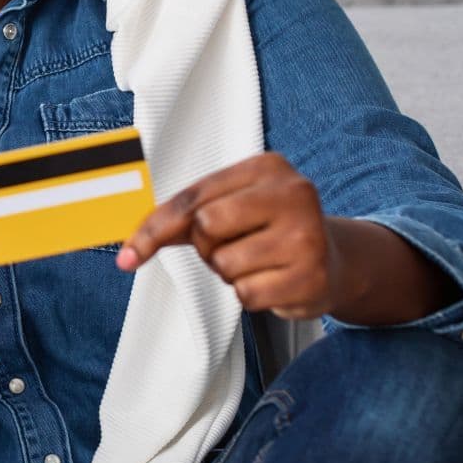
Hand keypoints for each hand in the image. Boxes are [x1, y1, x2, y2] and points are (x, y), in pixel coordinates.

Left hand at [117, 152, 347, 319]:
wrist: (332, 261)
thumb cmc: (268, 230)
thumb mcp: (231, 207)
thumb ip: (182, 219)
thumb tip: (130, 248)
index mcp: (267, 168)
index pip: (192, 198)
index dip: (155, 228)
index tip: (130, 254)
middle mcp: (293, 194)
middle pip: (205, 227)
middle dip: (207, 247)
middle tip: (235, 246)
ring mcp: (306, 236)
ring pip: (223, 264)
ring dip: (230, 272)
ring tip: (258, 262)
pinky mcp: (311, 276)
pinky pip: (246, 294)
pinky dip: (250, 294)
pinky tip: (273, 280)